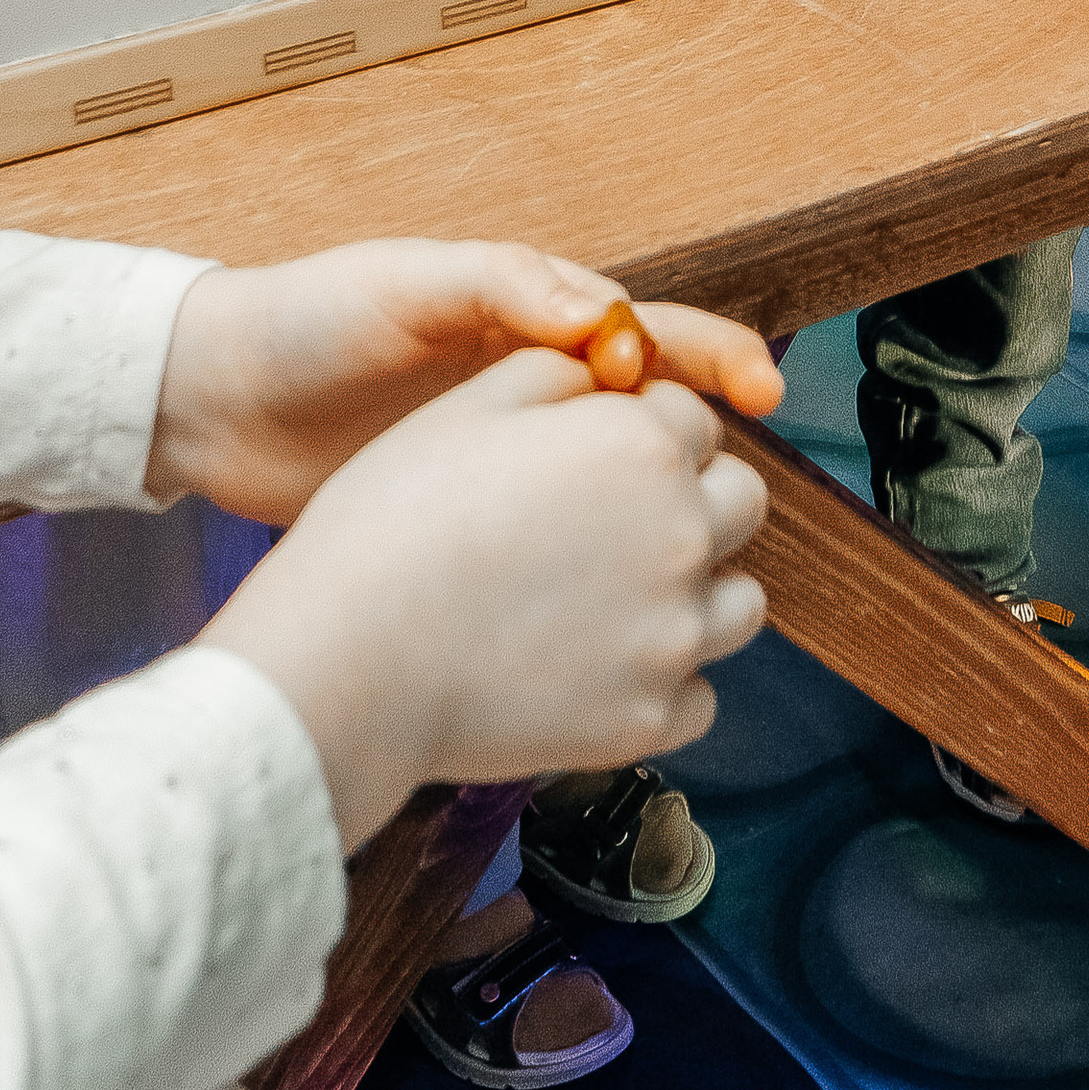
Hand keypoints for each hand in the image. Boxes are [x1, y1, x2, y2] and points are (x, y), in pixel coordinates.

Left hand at [149, 237, 786, 519]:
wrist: (210, 405)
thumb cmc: (306, 322)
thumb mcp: (407, 286)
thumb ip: (503, 287)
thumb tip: (604, 313)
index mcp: (528, 324)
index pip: (648, 334)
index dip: (712, 357)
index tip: (758, 388)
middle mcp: (529, 392)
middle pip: (650, 419)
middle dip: (705, 448)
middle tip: (738, 489)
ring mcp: (503, 466)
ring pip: (610, 490)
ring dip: (656, 516)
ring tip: (696, 557)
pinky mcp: (470, 527)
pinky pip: (552, 543)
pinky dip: (593, 568)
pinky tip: (618, 602)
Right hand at [201, 357, 768, 849]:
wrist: (348, 659)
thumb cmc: (391, 523)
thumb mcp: (466, 409)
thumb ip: (555, 375)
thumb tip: (602, 370)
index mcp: (642, 445)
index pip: (693, 418)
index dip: (643, 429)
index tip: (595, 457)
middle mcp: (680, 533)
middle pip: (739, 500)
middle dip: (692, 499)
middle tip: (612, 524)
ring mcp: (672, 634)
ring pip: (740, 602)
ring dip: (696, 591)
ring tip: (617, 597)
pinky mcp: (649, 719)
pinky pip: (697, 695)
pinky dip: (660, 683)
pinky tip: (596, 667)